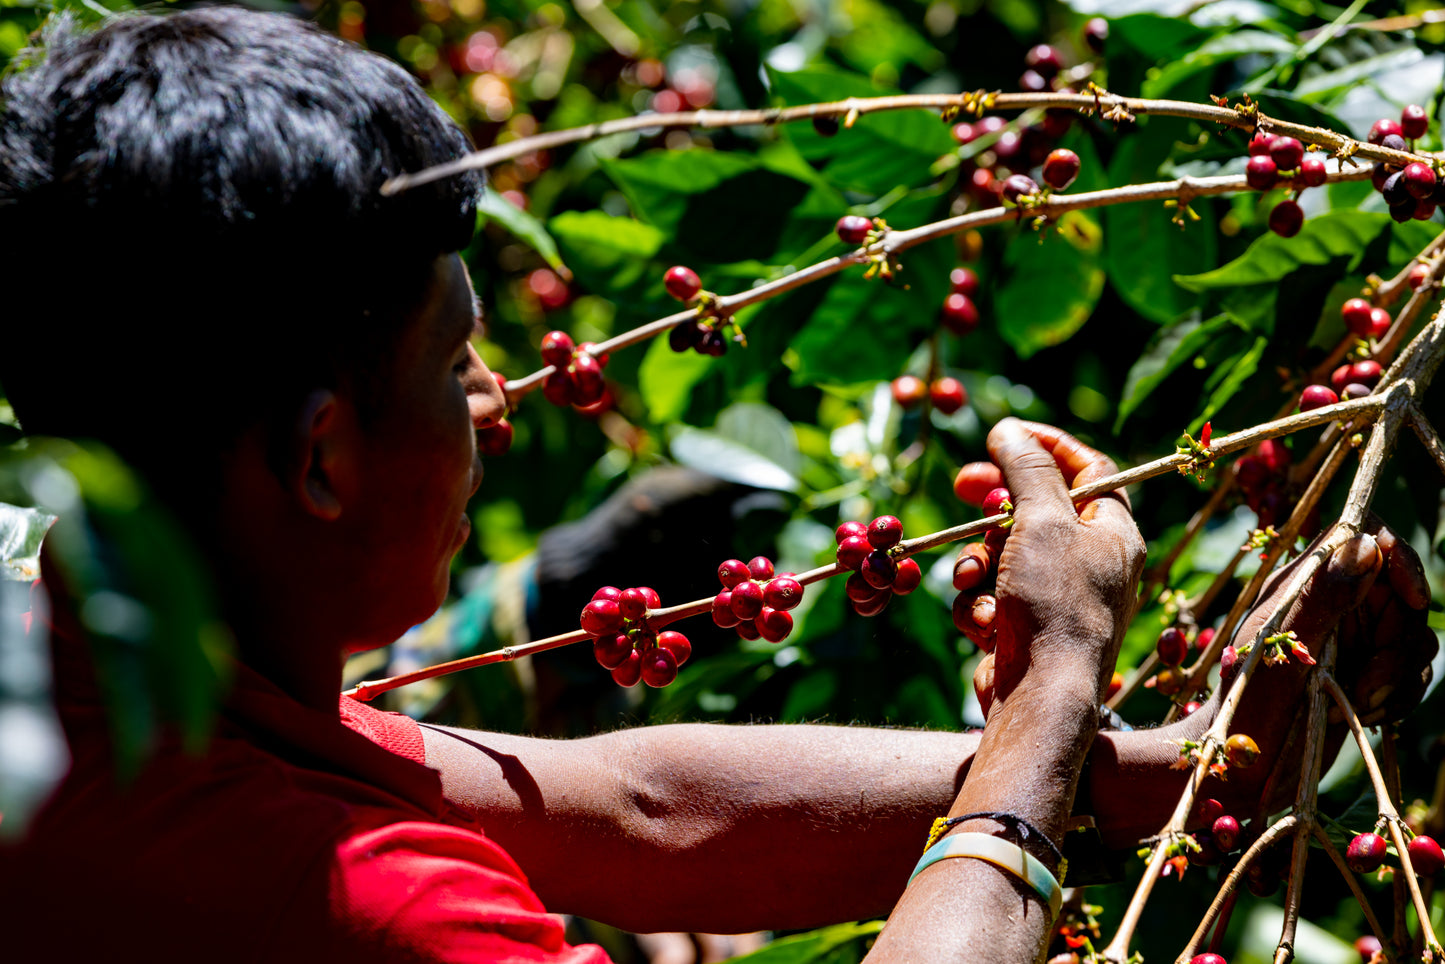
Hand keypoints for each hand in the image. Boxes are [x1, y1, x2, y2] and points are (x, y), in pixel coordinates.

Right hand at [953, 419, 1145, 714]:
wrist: (1042, 695)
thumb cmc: (1055, 601)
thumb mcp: (1041, 519)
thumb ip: (1026, 469)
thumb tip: (1009, 429)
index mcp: (1113, 533)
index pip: (1089, 469)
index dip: (1048, 445)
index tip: (1008, 434)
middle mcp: (1090, 563)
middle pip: (1036, 510)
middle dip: (994, 505)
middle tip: (964, 485)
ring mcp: (1056, 598)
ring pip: (1002, 555)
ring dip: (977, 563)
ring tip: (974, 581)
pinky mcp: (1023, 629)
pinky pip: (989, 596)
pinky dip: (977, 604)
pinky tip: (982, 622)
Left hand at [1194, 518, 1434, 813]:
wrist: (1238, 768)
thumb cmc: (1244, 704)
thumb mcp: (1280, 647)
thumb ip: (1322, 595)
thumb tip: (1365, 543)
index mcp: (1303, 581)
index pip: (1364, 534)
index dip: (1399, 556)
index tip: (1413, 597)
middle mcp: (1331, 603)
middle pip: (1404, 595)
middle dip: (1400, 641)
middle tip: (1367, 682)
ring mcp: (1351, 640)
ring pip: (1414, 638)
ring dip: (1399, 676)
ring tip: (1358, 702)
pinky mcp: (1365, 677)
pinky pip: (1411, 675)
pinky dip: (1399, 697)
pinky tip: (1366, 715)